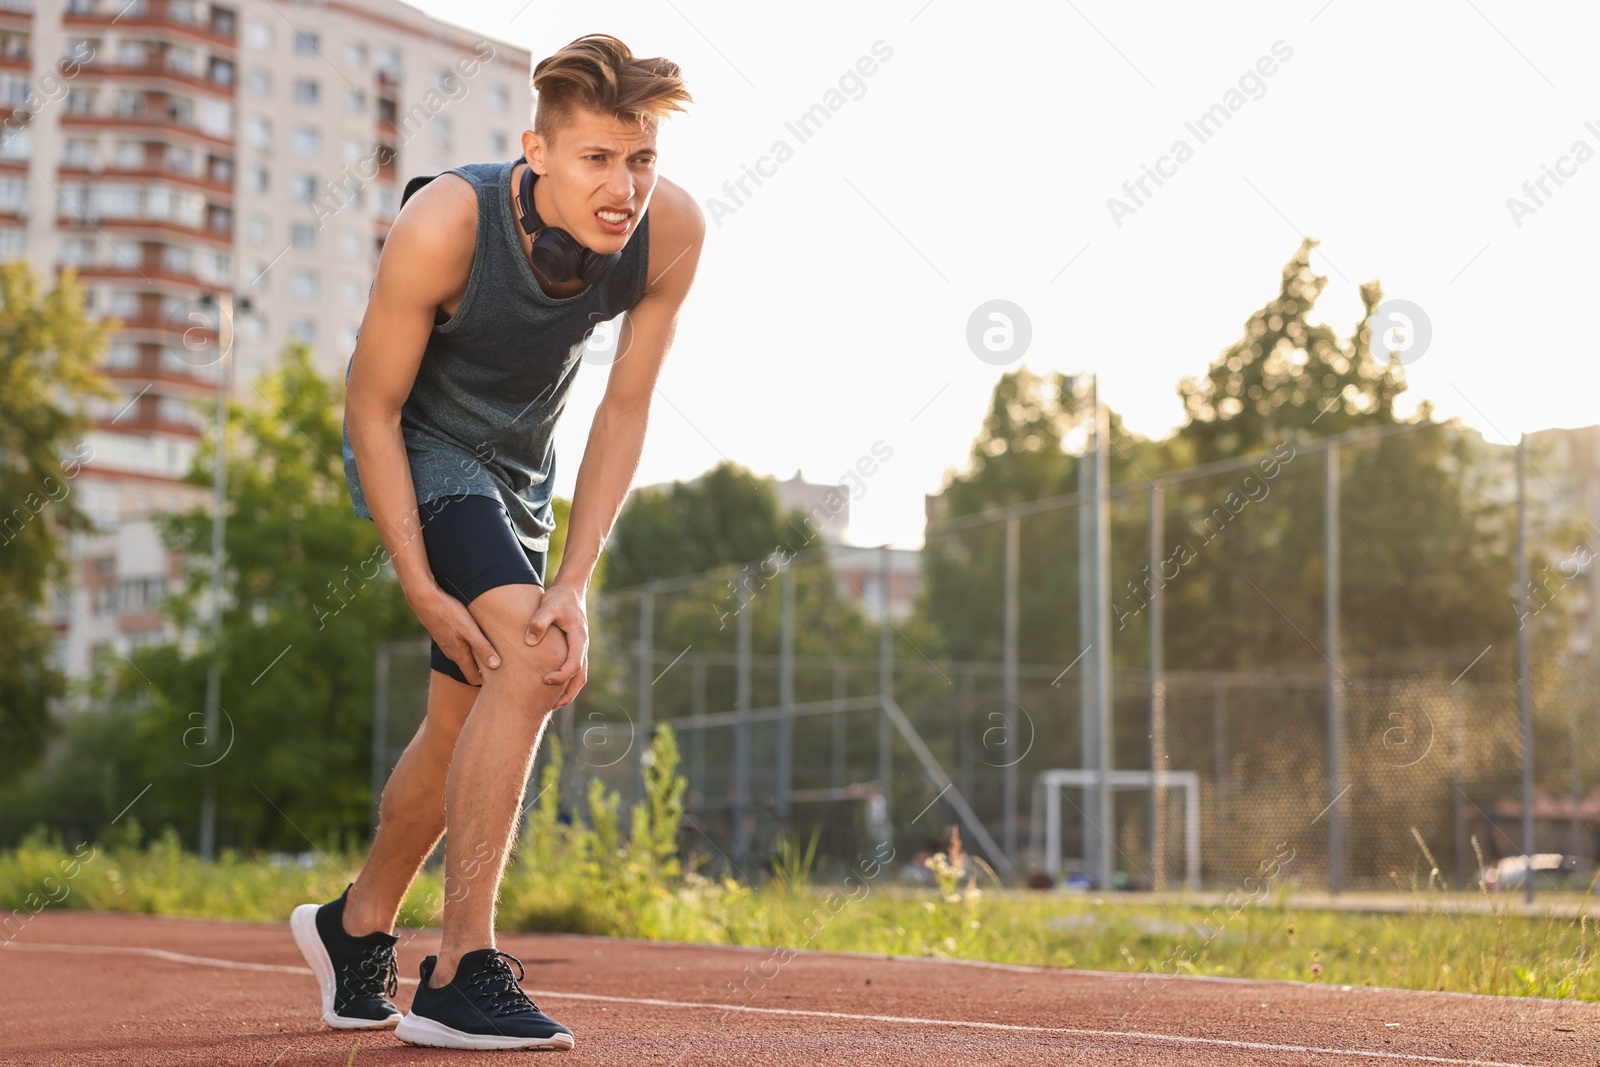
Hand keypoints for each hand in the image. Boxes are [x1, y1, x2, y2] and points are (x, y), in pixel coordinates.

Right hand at [408, 584, 498, 684]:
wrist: (425, 600)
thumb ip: (482, 647)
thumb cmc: (449, 613)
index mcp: (459, 655)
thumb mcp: (470, 630)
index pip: (473, 678)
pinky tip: (476, 636)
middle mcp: (452, 653)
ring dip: (477, 656)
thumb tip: (496, 666)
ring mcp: (447, 644)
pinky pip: (459, 646)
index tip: (500, 678)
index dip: (486, 681)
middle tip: (501, 665)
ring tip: (492, 649)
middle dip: (484, 670)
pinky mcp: (445, 635)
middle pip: (470, 668)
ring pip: (464, 656)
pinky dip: (469, 645)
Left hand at [526, 582, 587, 708]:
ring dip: (568, 691)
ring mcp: (579, 648)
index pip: (574, 665)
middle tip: (552, 706)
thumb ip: (539, 622)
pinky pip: (574, 669)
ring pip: (580, 676)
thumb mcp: (548, 606)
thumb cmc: (559, 598)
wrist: (570, 590)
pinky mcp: (574, 648)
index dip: (561, 676)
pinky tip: (552, 686)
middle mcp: (582, 646)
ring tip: (553, 704)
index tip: (545, 680)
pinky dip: (566, 682)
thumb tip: (530, 641)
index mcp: (578, 639)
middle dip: (568, 694)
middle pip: (581, 677)